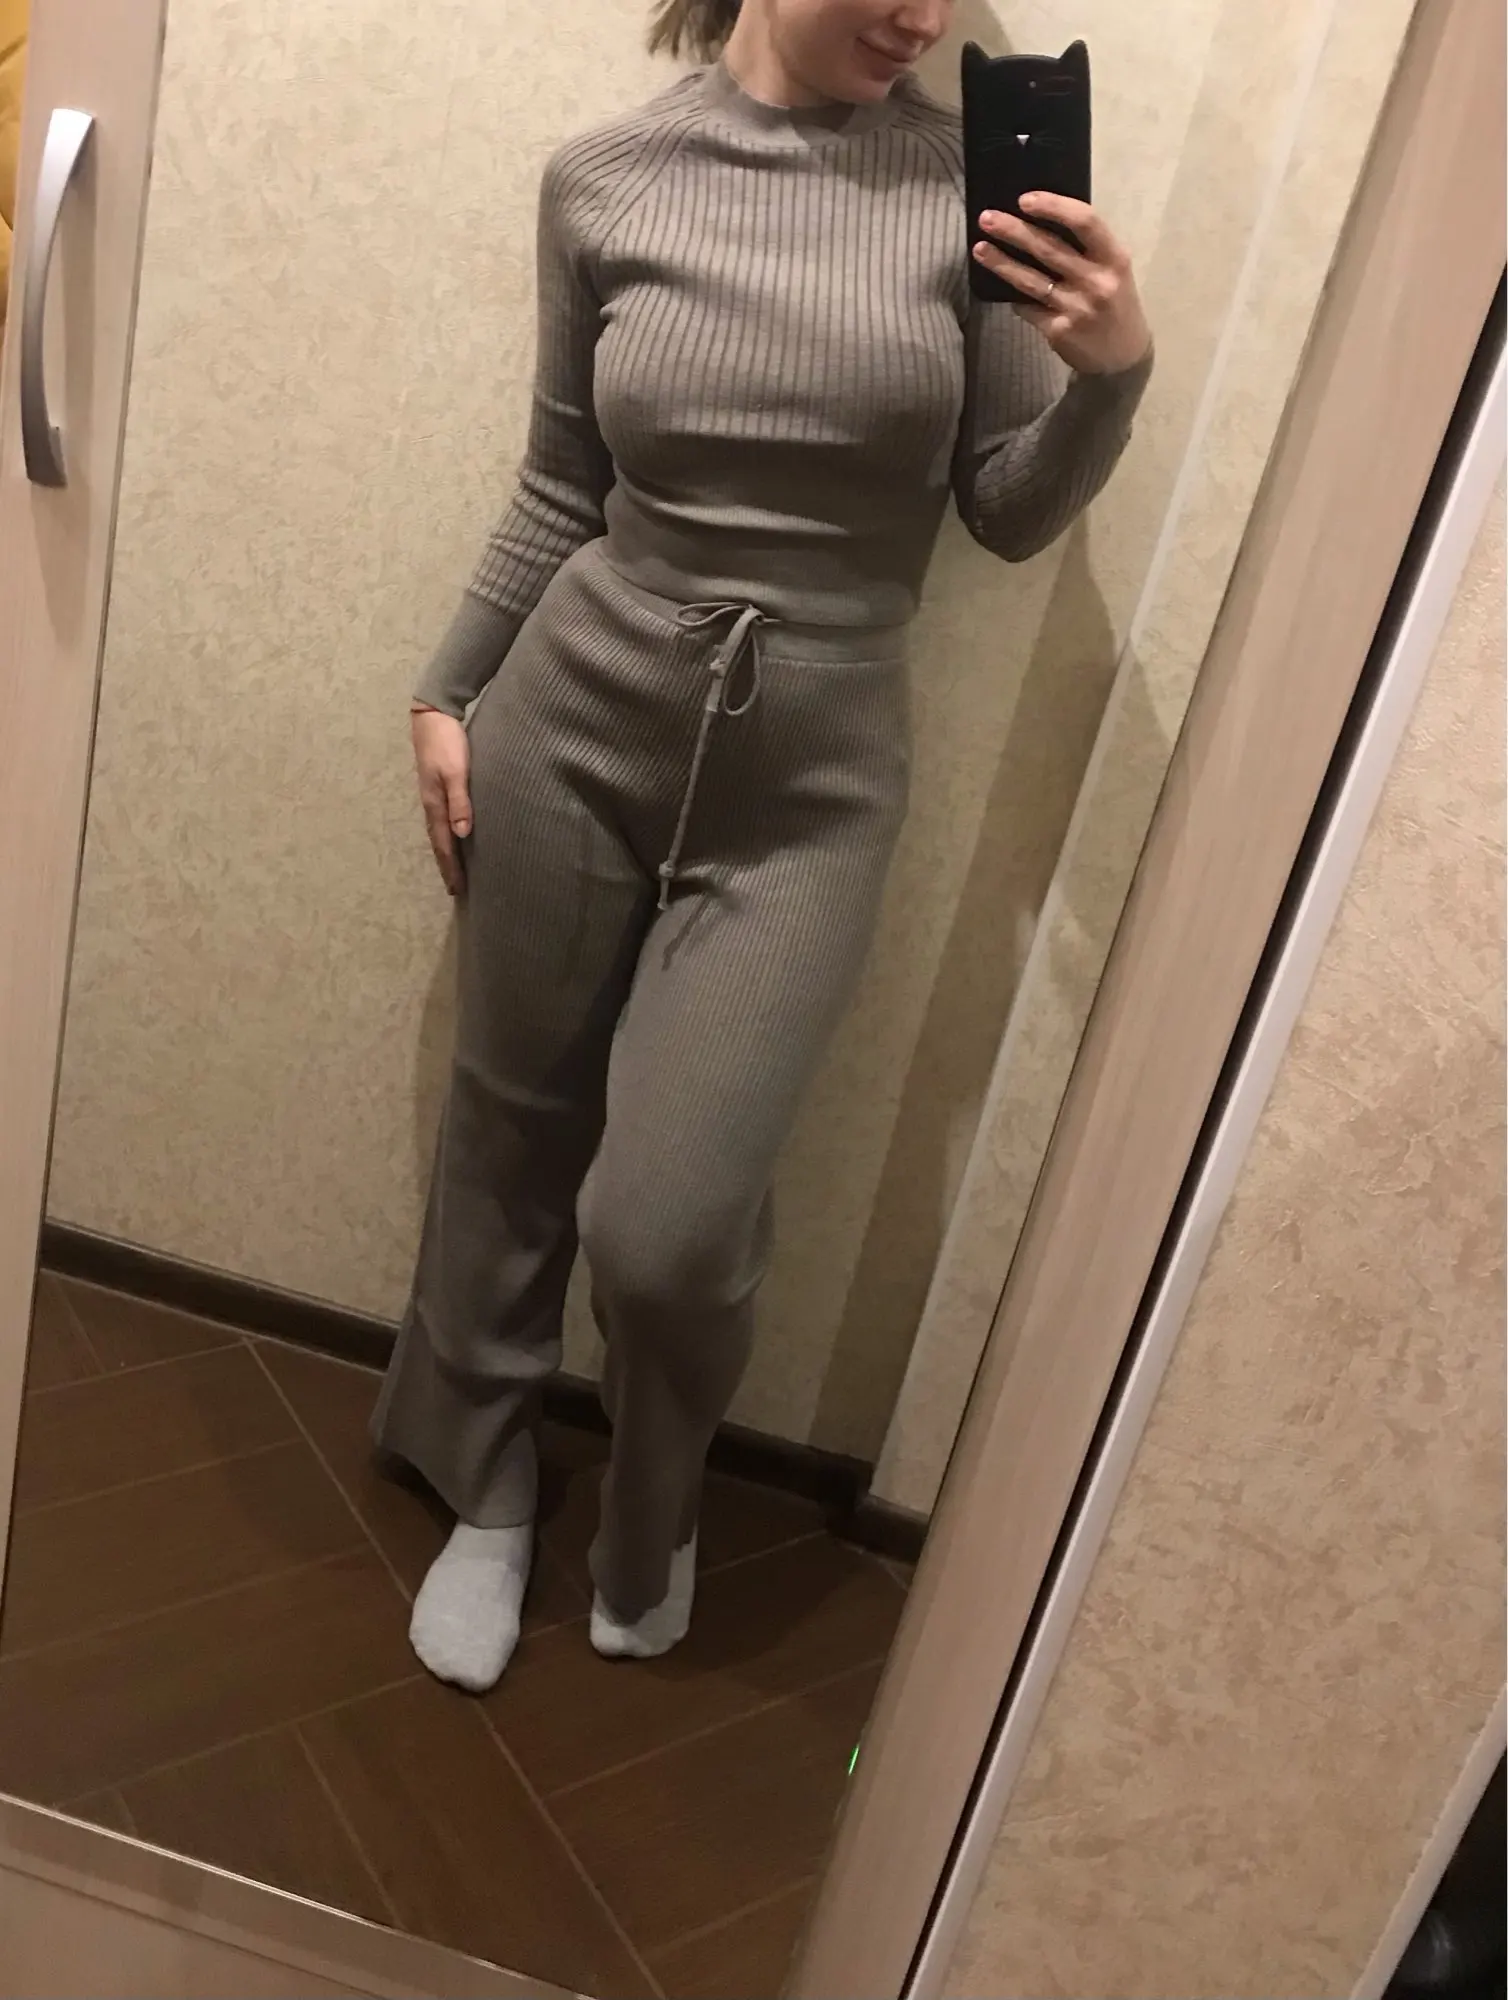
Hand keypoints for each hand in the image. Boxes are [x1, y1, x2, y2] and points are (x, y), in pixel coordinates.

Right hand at [411, 704, 471, 895]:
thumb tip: (462, 834)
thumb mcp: (456, 771)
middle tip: (455, 888)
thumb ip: (460, 801)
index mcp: (435, 804)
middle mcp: (431, 804)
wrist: (432, 715)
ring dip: (446, 852)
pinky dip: (447, 834)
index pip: (444, 844)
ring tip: (453, 869)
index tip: (457, 889)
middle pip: (438, 842)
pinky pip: (441, 819)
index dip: (450, 867)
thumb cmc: (447, 742)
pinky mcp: (437, 786)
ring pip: (439, 831)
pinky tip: (454, 835)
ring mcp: (432, 795)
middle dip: (446, 865)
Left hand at [974, 195, 1151, 378]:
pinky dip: (1014, 297)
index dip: (1053, 207)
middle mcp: (1096, 281)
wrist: (1122, 357)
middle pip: (1049, 249)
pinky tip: (999, 287)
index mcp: (1114, 258)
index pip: (1085, 222)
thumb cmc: (1115, 304)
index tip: (1024, 200)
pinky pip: (1028, 307)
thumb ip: (1087, 249)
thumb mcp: (1114, 271)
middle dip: (1014, 230)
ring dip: (1001, 263)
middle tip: (987, 218)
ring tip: (979, 248)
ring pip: (1031, 280)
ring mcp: (1076, 308)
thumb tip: (1041, 222)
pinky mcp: (1058, 331)